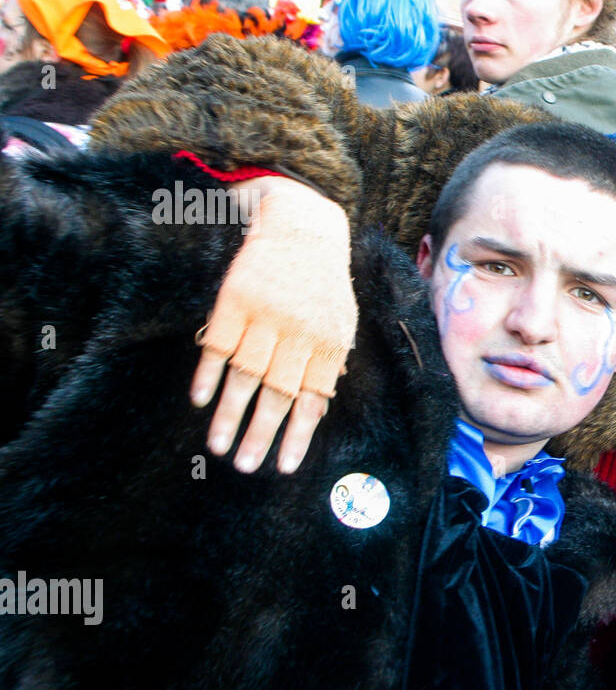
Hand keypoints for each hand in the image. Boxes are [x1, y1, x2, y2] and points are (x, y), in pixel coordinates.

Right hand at [189, 176, 354, 473]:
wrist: (302, 222)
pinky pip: (219, 344)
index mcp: (329, 342)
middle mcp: (299, 332)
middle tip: (246, 466)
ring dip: (230, 415)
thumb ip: (329, 361)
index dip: (298, 435)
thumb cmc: (323, 282)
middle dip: (261, 434)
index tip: (284, 467)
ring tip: (219, 447)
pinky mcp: (236, 298)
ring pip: (245, 375)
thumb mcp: (340, 319)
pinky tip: (201, 402)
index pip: (313, 399)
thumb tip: (317, 408)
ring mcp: (266, 315)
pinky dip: (209, 375)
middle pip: (278, 393)